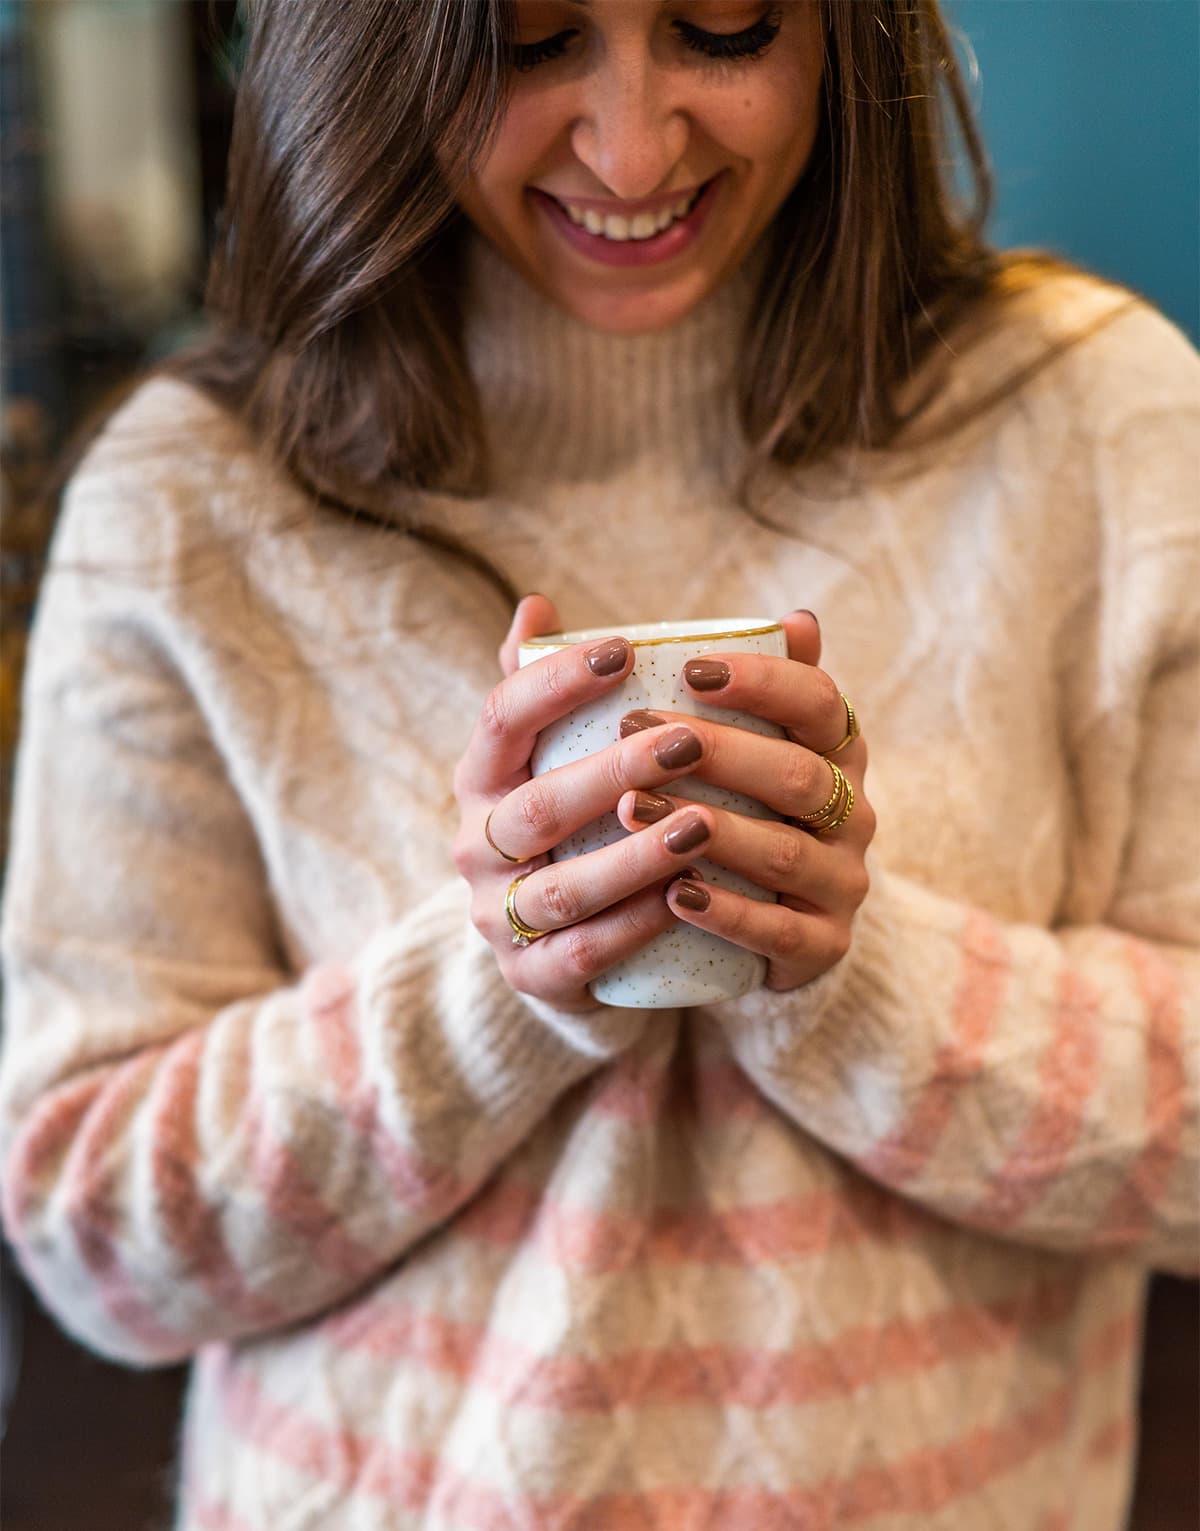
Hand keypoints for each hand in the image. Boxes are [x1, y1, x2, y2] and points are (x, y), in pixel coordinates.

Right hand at [453, 596, 716, 1012]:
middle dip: (613, 772)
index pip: (501, 718)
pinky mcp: (531, 977)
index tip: (624, 650)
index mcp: (481, 778)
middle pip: (538, 807)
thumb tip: (538, 604)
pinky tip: (690, 897)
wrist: (555, 943)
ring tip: (704, 824)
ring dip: (632, 857)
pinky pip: (585, 953)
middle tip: (689, 741)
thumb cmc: (570, 823)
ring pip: (563, 889)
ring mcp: (498, 917)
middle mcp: (476, 846)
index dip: (557, 683)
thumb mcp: (550, 757)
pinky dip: (636, 926)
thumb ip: (549, 685)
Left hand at [613, 611, 874, 992]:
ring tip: (633, 811)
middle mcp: (849, 812)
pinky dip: (729, 913)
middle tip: (637, 732)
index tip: (688, 666)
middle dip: (721, 751)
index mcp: (832, 749)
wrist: (746, 932)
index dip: (763, 680)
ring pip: (785, 853)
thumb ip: (616, 685)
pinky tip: (675, 895)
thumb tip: (537, 609)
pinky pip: (780, 935)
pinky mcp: (822, 950)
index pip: (818, 701)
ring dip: (712, 830)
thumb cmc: (701, 809)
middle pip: (801, 774)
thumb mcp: (690, 744)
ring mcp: (842, 883)